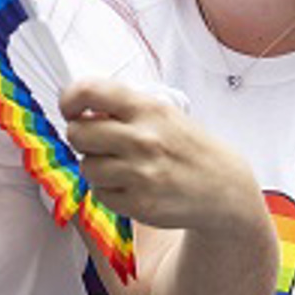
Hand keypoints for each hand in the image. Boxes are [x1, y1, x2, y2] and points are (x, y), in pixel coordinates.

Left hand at [60, 79, 263, 232]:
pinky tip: (132, 185)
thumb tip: (79, 110)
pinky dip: (109, 190)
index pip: (89, 90)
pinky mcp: (139, 204)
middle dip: (83, 137)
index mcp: (148, 108)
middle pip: (77, 132)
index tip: (71, 109)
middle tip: (100, 142)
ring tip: (123, 166)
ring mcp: (141, 173)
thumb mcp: (164, 113)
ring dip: (97, 166)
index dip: (70, 99)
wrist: (225, 189)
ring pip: (86, 165)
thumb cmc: (189, 148)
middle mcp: (143, 138)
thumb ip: (123, 108)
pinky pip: (99, 193)